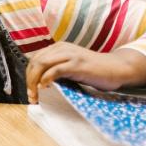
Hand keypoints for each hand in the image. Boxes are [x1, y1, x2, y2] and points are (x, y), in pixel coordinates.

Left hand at [25, 42, 145, 103]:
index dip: (29, 76)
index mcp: (58, 48)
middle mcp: (62, 48)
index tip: (31, 92)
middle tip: (31, 97)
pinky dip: (46, 79)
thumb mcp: (70, 67)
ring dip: (34, 81)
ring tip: (36, 96)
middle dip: (29, 80)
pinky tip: (45, 88)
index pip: (34, 60)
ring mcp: (70, 55)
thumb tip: (38, 84)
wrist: (117, 68)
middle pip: (35, 62)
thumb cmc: (93, 71)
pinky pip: (55, 69)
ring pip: (41, 64)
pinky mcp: (77, 63)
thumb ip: (56, 70)